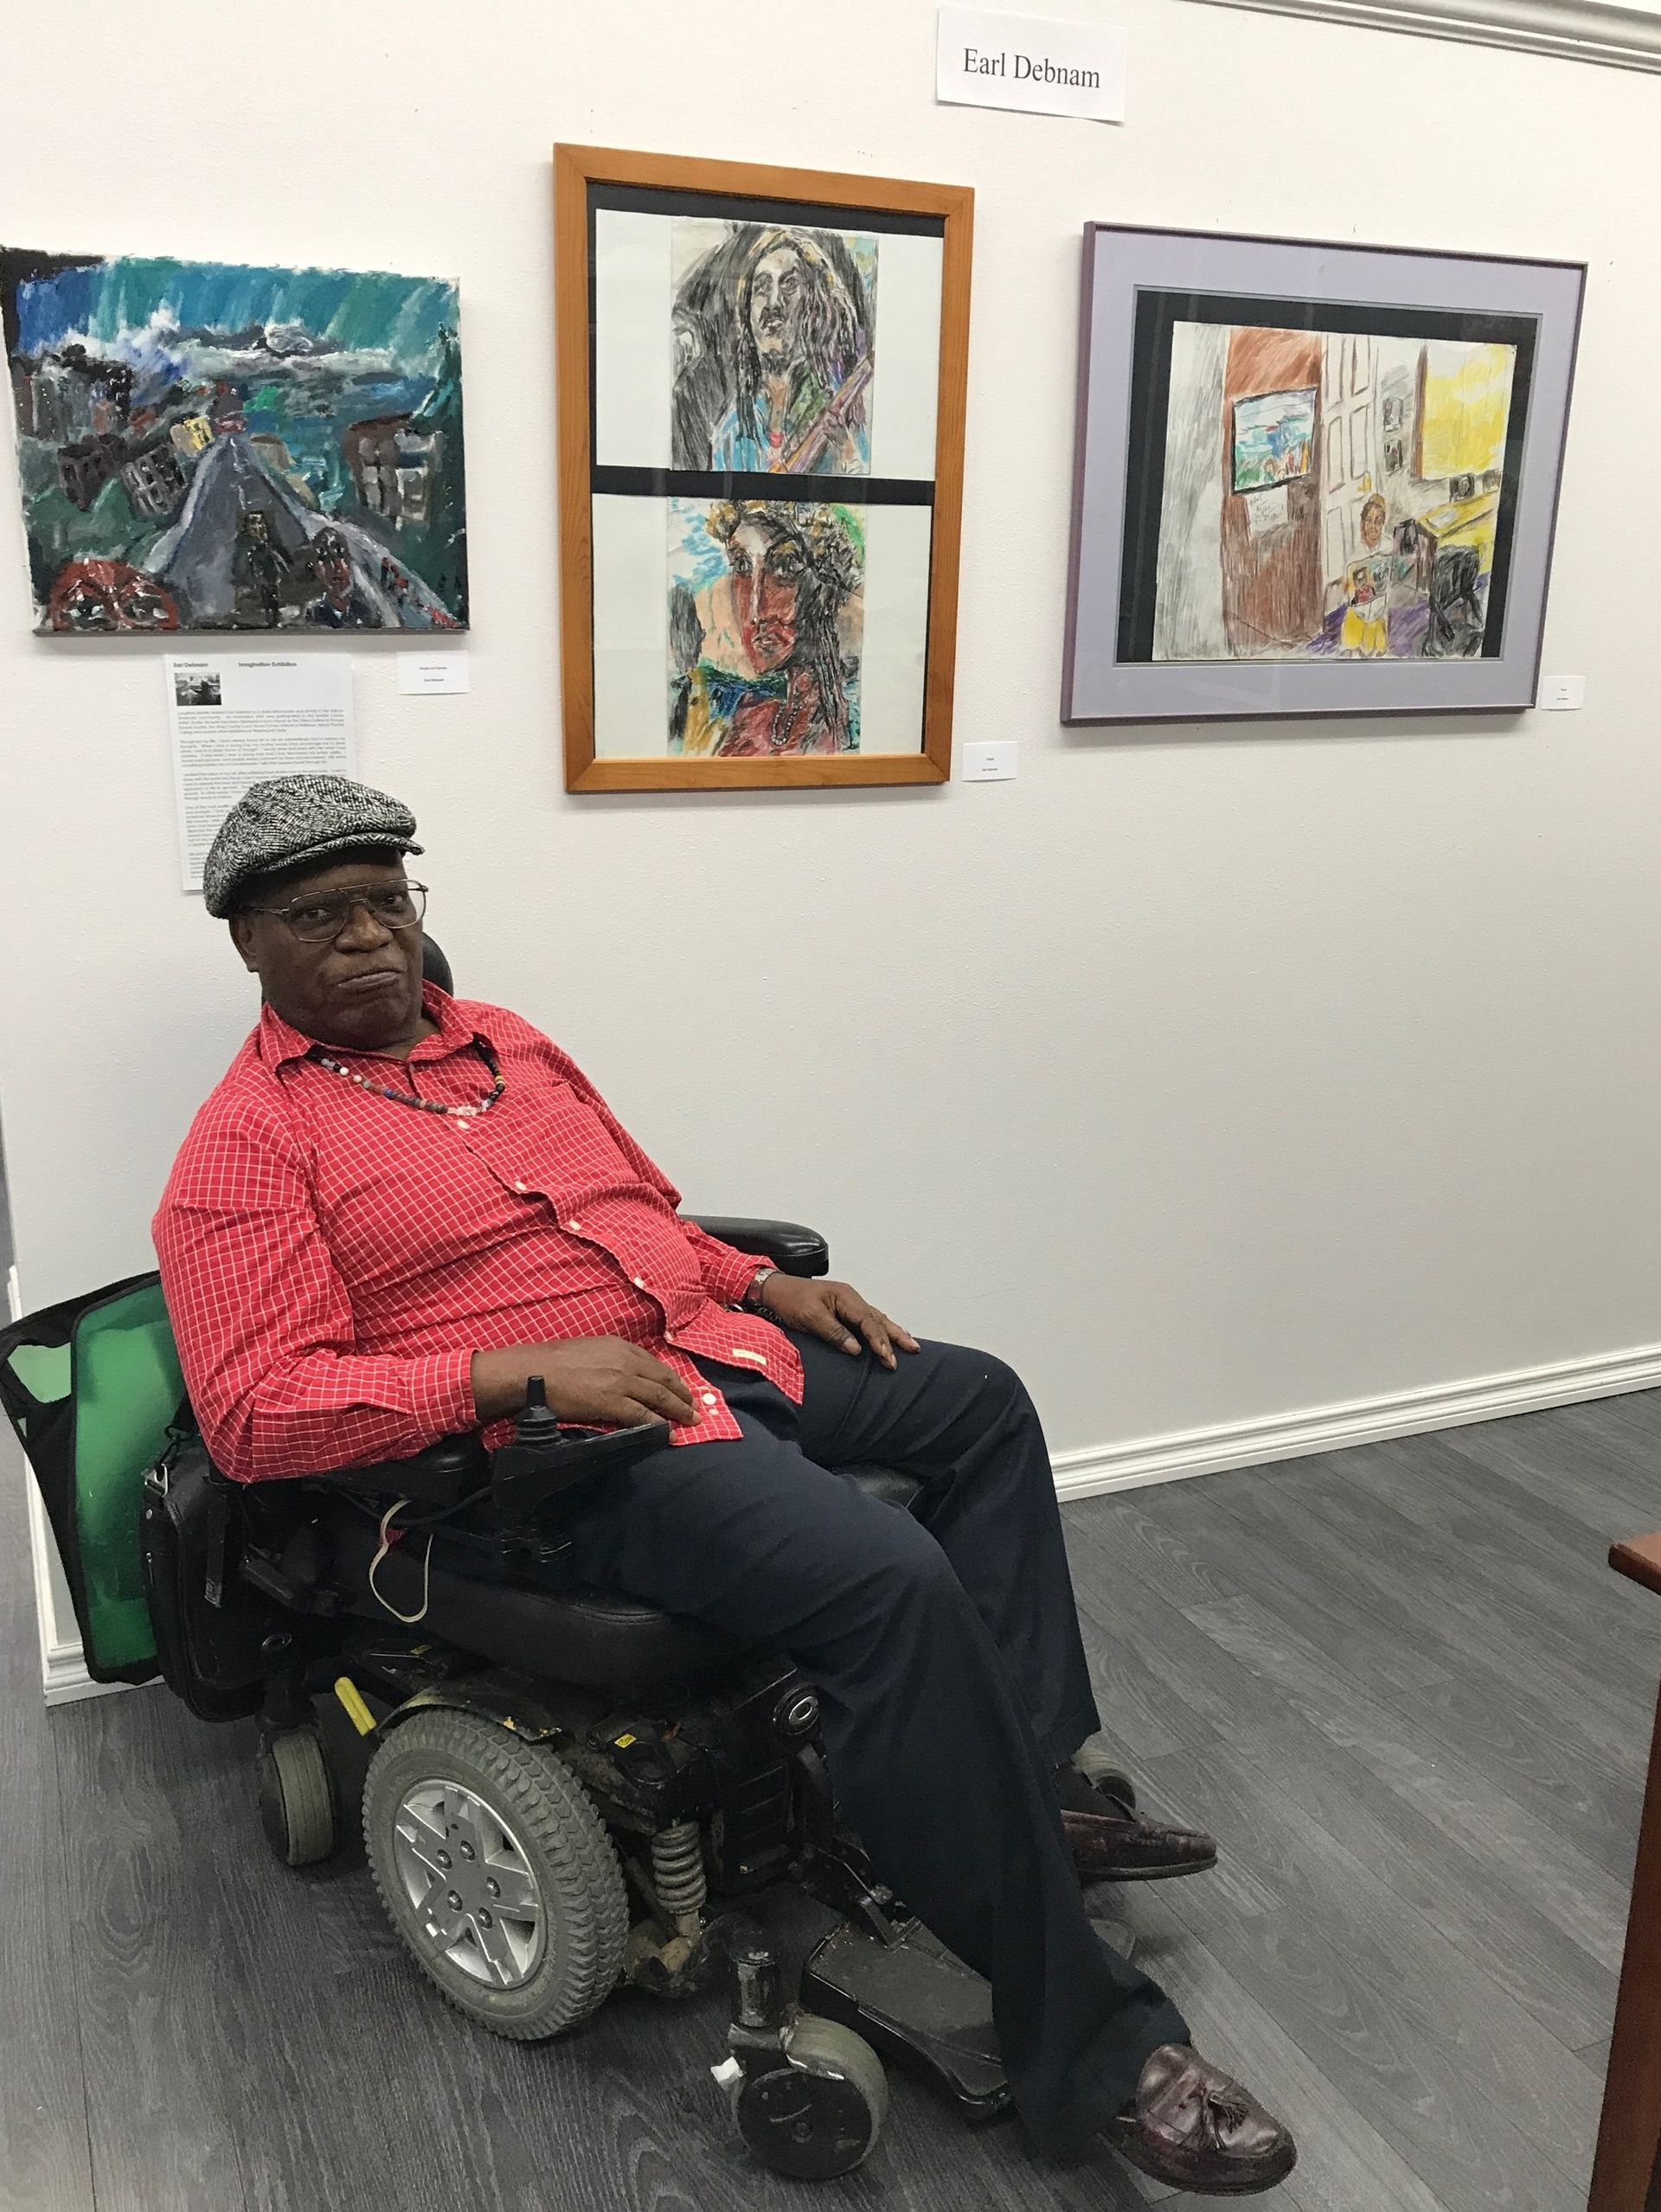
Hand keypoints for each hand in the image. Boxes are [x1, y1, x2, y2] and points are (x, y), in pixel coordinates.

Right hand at [470, 1336, 697, 1427]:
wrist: (534, 1371)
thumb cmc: (554, 1361)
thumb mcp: (590, 1350)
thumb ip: (610, 1360)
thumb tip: (621, 1376)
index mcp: (621, 1347)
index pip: (656, 1365)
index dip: (673, 1380)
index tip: (682, 1390)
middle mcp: (627, 1362)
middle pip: (665, 1380)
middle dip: (683, 1396)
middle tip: (695, 1409)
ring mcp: (621, 1382)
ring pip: (660, 1398)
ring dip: (679, 1411)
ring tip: (691, 1422)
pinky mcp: (612, 1402)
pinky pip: (643, 1416)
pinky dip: (659, 1426)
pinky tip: (669, 1434)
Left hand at [757, 1276, 919, 1370]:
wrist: (774, 1289)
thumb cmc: (790, 1300)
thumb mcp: (810, 1317)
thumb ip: (834, 1332)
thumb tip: (856, 1349)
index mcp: (846, 1297)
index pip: (869, 1322)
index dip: (879, 1341)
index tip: (887, 1357)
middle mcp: (851, 1298)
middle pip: (879, 1319)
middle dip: (895, 1336)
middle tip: (912, 1350)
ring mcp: (848, 1303)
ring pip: (876, 1318)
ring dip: (893, 1331)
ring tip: (909, 1343)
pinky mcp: (842, 1309)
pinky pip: (867, 1319)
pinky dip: (880, 1328)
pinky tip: (886, 1334)